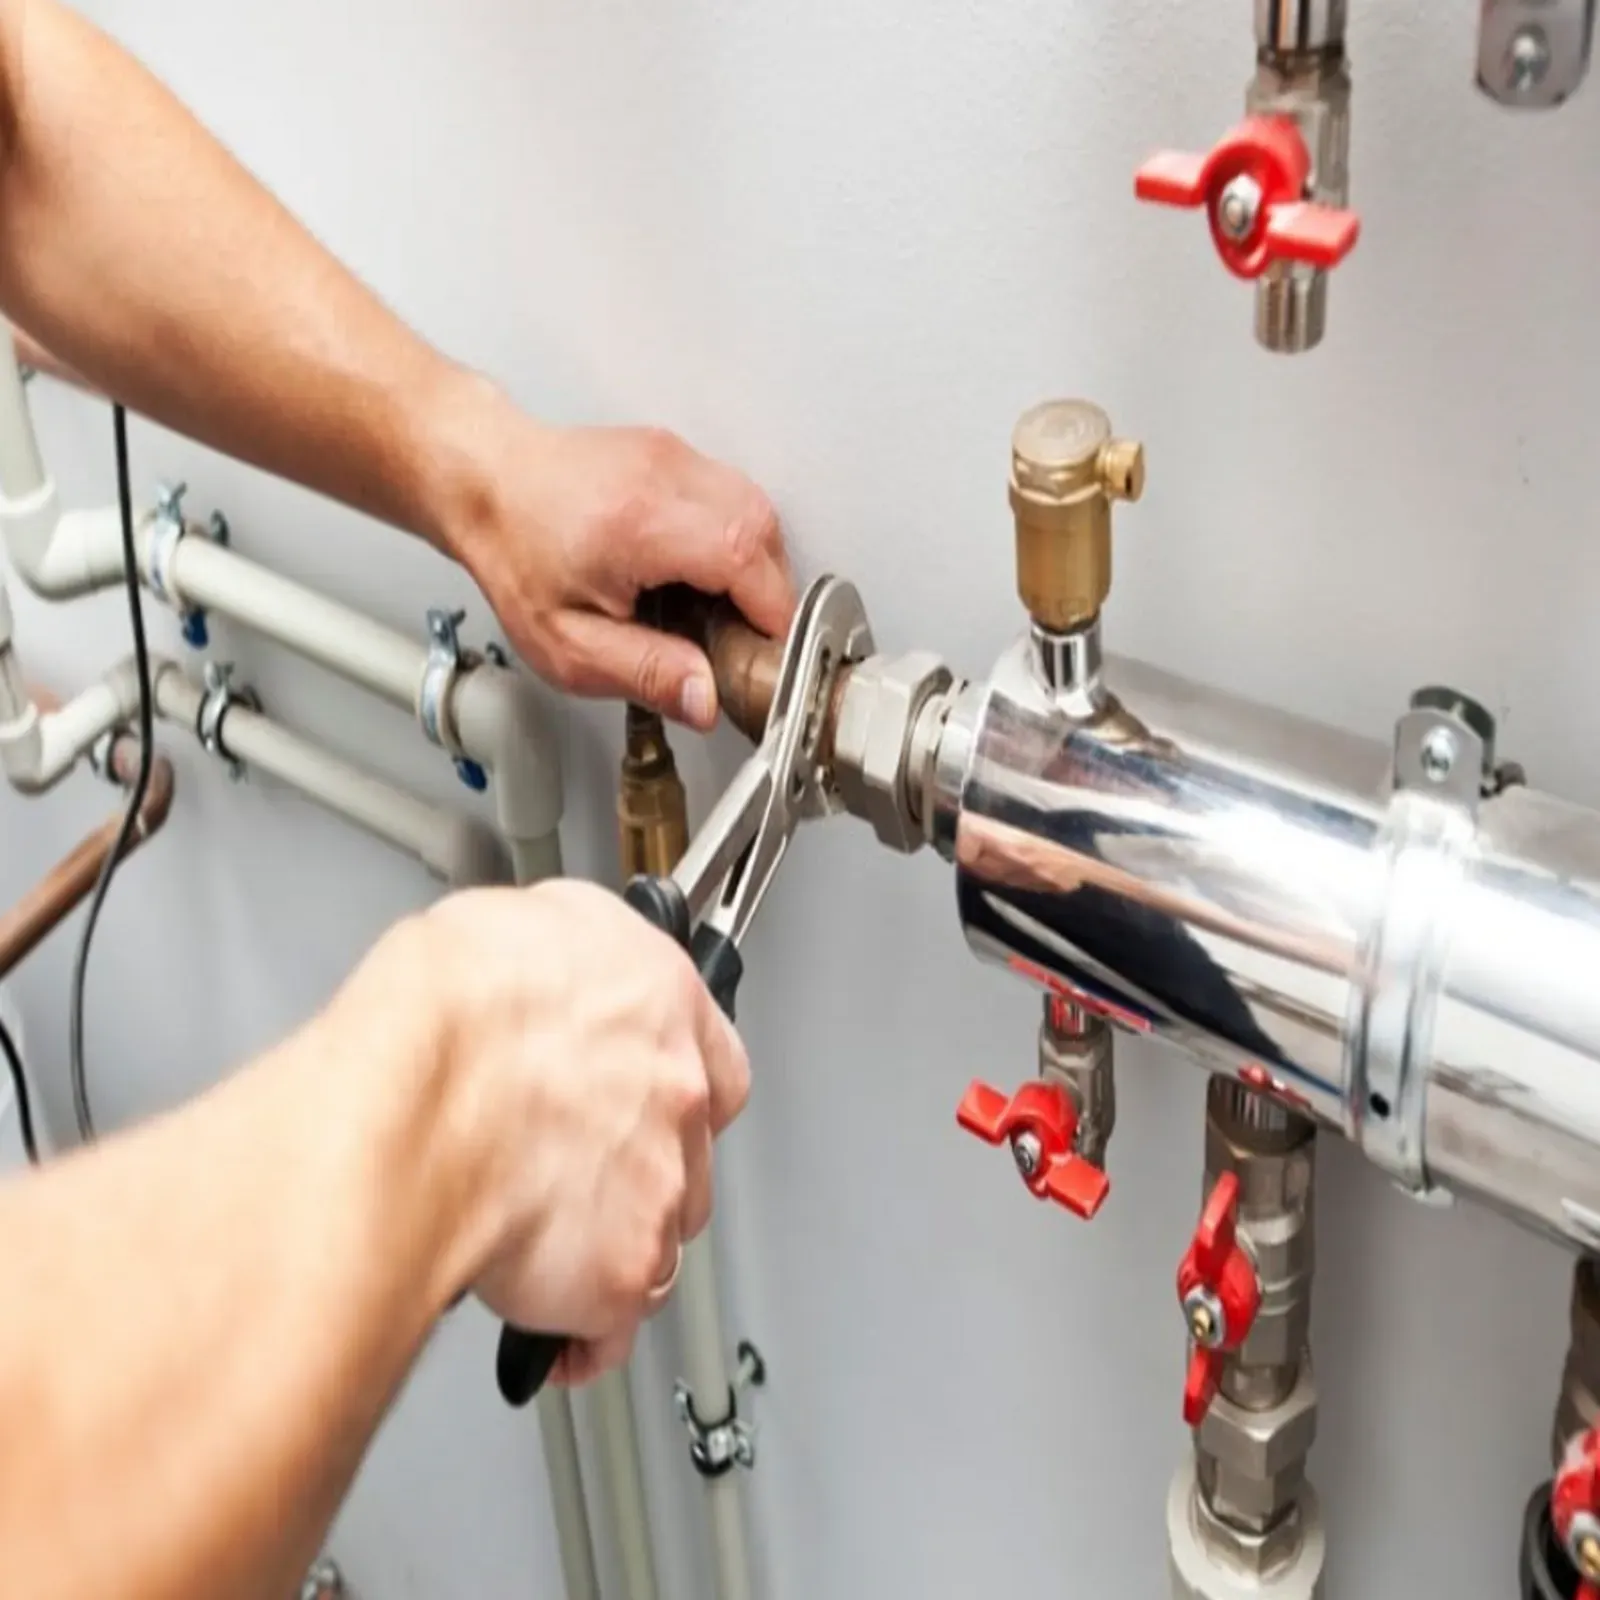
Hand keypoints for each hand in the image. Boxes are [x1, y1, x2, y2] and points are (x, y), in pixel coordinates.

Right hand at [339, 878, 749, 1384]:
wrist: (419, 1091)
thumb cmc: (448, 1006)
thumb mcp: (513, 922)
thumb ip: (557, 961)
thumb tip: (542, 970)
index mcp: (660, 1000)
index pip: (711, 1058)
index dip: (668, 1091)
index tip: (641, 1105)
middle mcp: (677, 1091)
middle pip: (688, 1152)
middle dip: (638, 1171)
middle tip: (569, 1176)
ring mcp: (659, 1183)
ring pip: (660, 1236)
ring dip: (613, 1247)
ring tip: (546, 1253)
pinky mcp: (622, 1270)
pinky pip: (615, 1322)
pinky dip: (585, 1336)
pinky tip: (552, 1336)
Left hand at [433, 377, 796, 729]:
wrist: (483, 484)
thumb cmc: (515, 555)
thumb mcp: (568, 644)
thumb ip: (644, 673)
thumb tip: (706, 699)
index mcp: (640, 523)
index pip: (745, 558)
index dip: (771, 611)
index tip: (767, 651)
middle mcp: (665, 476)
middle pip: (764, 531)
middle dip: (769, 592)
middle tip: (742, 636)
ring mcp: (675, 456)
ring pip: (759, 511)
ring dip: (757, 567)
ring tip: (719, 607)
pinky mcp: (678, 454)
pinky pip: (735, 498)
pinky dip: (737, 541)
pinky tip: (701, 571)